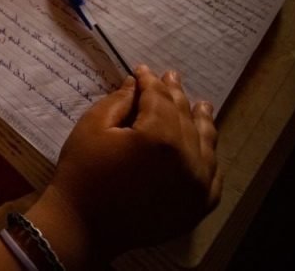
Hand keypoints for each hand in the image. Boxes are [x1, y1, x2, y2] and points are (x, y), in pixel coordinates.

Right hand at [43, 65, 221, 257]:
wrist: (83, 224)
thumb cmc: (82, 171)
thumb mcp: (93, 126)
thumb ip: (119, 101)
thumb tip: (136, 83)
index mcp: (159, 137)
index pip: (159, 98)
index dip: (150, 80)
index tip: (143, 70)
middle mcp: (188, 159)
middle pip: (184, 116)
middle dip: (175, 94)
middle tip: (170, 76)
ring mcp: (198, 184)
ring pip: (205, 143)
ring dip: (200, 120)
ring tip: (200, 105)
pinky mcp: (199, 205)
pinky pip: (211, 174)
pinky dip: (208, 156)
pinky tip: (204, 145)